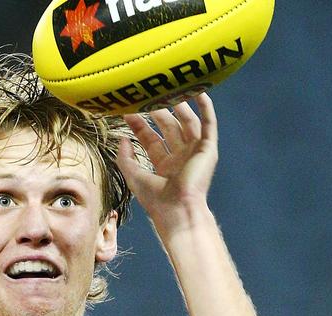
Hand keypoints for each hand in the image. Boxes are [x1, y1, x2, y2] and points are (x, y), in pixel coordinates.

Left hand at [116, 94, 217, 234]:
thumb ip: (125, 157)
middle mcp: (180, 157)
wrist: (178, 210)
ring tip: (169, 88)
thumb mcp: (134, 176)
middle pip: (168, 128)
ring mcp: (195, 153)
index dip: (139, 124)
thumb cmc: (156, 200)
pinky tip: (199, 92)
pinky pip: (209, 124)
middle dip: (156, 111)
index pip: (150, 139)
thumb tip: (122, 138)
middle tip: (146, 94)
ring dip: (179, 106)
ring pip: (187, 123)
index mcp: (164, 166)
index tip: (128, 110)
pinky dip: (206, 108)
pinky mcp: (208, 150)